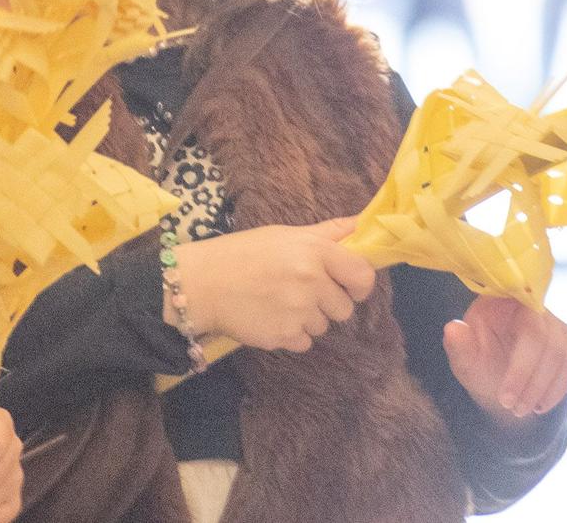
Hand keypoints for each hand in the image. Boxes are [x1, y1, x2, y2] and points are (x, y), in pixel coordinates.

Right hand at [174, 218, 376, 352]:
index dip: (359, 284)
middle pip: (345, 308)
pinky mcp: (283, 337)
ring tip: (282, 302)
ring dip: (309, 318)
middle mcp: (311, 282)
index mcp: (315, 252)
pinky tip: (273, 317)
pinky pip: (305, 342)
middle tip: (304, 292)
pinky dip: (293, 334)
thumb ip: (328, 233)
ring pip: (324, 326)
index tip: (348, 284)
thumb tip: (361, 224)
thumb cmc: (246, 253)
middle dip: (329, 303)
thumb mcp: (287, 234)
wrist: (204, 283)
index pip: (363, 276)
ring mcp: (298, 312)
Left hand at [443, 295, 566, 429]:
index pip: (516, 322)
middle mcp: (529, 305)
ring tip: (522, 410)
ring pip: (560, 351)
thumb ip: (459, 347)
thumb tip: (452, 328)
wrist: (499, 383)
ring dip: (543, 387)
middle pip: (542, 338)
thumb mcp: (465, 362)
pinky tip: (541, 405)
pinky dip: (557, 387)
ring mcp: (551, 321)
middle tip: (512, 408)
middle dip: (528, 379)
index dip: (518, 364)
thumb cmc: (479, 366)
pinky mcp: (565, 338)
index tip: (505, 397)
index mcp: (499, 301)